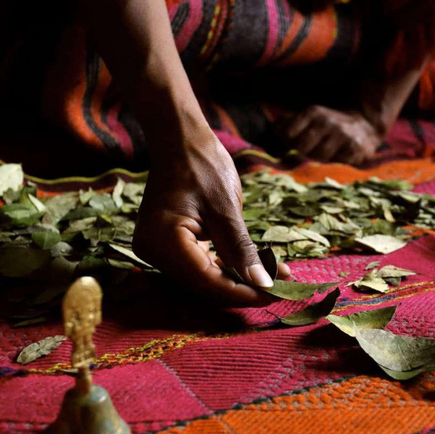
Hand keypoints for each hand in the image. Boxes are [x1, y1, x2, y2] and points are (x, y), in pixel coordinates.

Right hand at [133, 128, 289, 305]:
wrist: (179, 140)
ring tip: (274, 278)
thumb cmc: (202, 165)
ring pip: (204, 277)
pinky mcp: (167, 245)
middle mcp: (153, 251)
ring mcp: (157, 249)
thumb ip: (242, 249)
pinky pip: (199, 264)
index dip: (244, 292)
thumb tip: (263, 283)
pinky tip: (253, 268)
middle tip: (281, 287)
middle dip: (244, 287)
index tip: (277, 294)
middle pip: (204, 284)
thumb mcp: (227, 208)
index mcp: (163, 241)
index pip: (207, 281)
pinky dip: (225, 267)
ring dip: (238, 279)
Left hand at [279, 106, 382, 165]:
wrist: (365, 124)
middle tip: (304, 158)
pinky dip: (335, 165)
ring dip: (318, 162)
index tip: (288, 149)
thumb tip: (275, 131)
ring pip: (320, 157)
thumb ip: (290, 122)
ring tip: (321, 159)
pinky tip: (337, 160)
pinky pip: (337, 164)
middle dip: (300, 156)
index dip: (285, 145)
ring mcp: (342, 135)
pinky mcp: (355, 149)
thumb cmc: (330, 125)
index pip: (288, 133)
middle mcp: (327, 122)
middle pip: (302, 148)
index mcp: (314, 113)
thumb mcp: (311, 117)